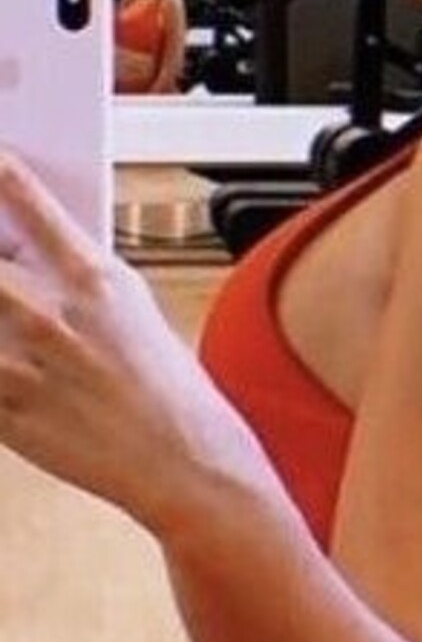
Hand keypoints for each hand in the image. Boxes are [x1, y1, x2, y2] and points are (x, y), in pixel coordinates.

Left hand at [0, 151, 260, 531]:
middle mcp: (53, 316)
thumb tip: (20, 249)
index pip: (28, 205)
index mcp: (95, 280)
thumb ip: (77, 278)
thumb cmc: (168, 389)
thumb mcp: (135, 312)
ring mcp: (23, 366)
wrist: (184, 464)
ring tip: (4, 317)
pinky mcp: (8, 413)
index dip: (0, 177)